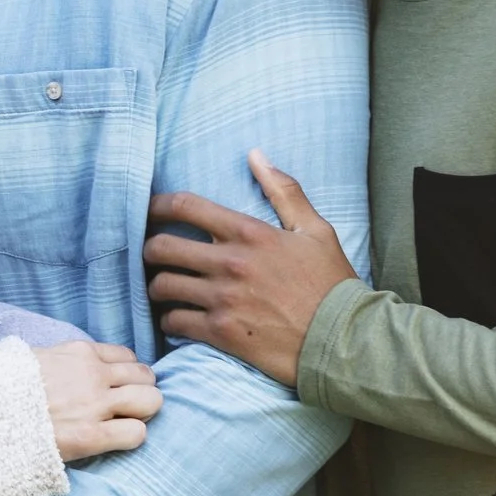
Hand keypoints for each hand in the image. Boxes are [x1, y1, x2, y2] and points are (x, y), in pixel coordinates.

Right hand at [32, 341, 161, 459]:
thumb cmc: (4, 387)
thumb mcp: (33, 357)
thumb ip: (61, 359)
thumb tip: (69, 364)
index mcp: (79, 353)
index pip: (127, 356)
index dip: (128, 373)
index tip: (120, 386)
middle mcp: (93, 375)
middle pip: (146, 377)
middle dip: (142, 391)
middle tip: (129, 407)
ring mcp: (95, 406)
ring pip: (151, 401)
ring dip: (143, 412)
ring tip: (128, 421)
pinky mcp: (92, 437)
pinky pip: (136, 434)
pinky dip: (132, 436)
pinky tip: (115, 439)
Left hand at [147, 150, 355, 386]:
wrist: (346, 340)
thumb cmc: (332, 285)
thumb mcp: (316, 231)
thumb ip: (284, 191)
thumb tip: (255, 154)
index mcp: (250, 233)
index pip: (185, 206)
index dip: (157, 206)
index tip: (149, 211)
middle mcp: (230, 263)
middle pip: (161, 246)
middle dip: (150, 249)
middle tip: (153, 255)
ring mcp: (223, 299)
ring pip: (162, 286)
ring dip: (156, 287)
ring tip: (163, 288)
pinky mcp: (222, 332)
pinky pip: (174, 321)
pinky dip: (169, 321)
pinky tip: (176, 319)